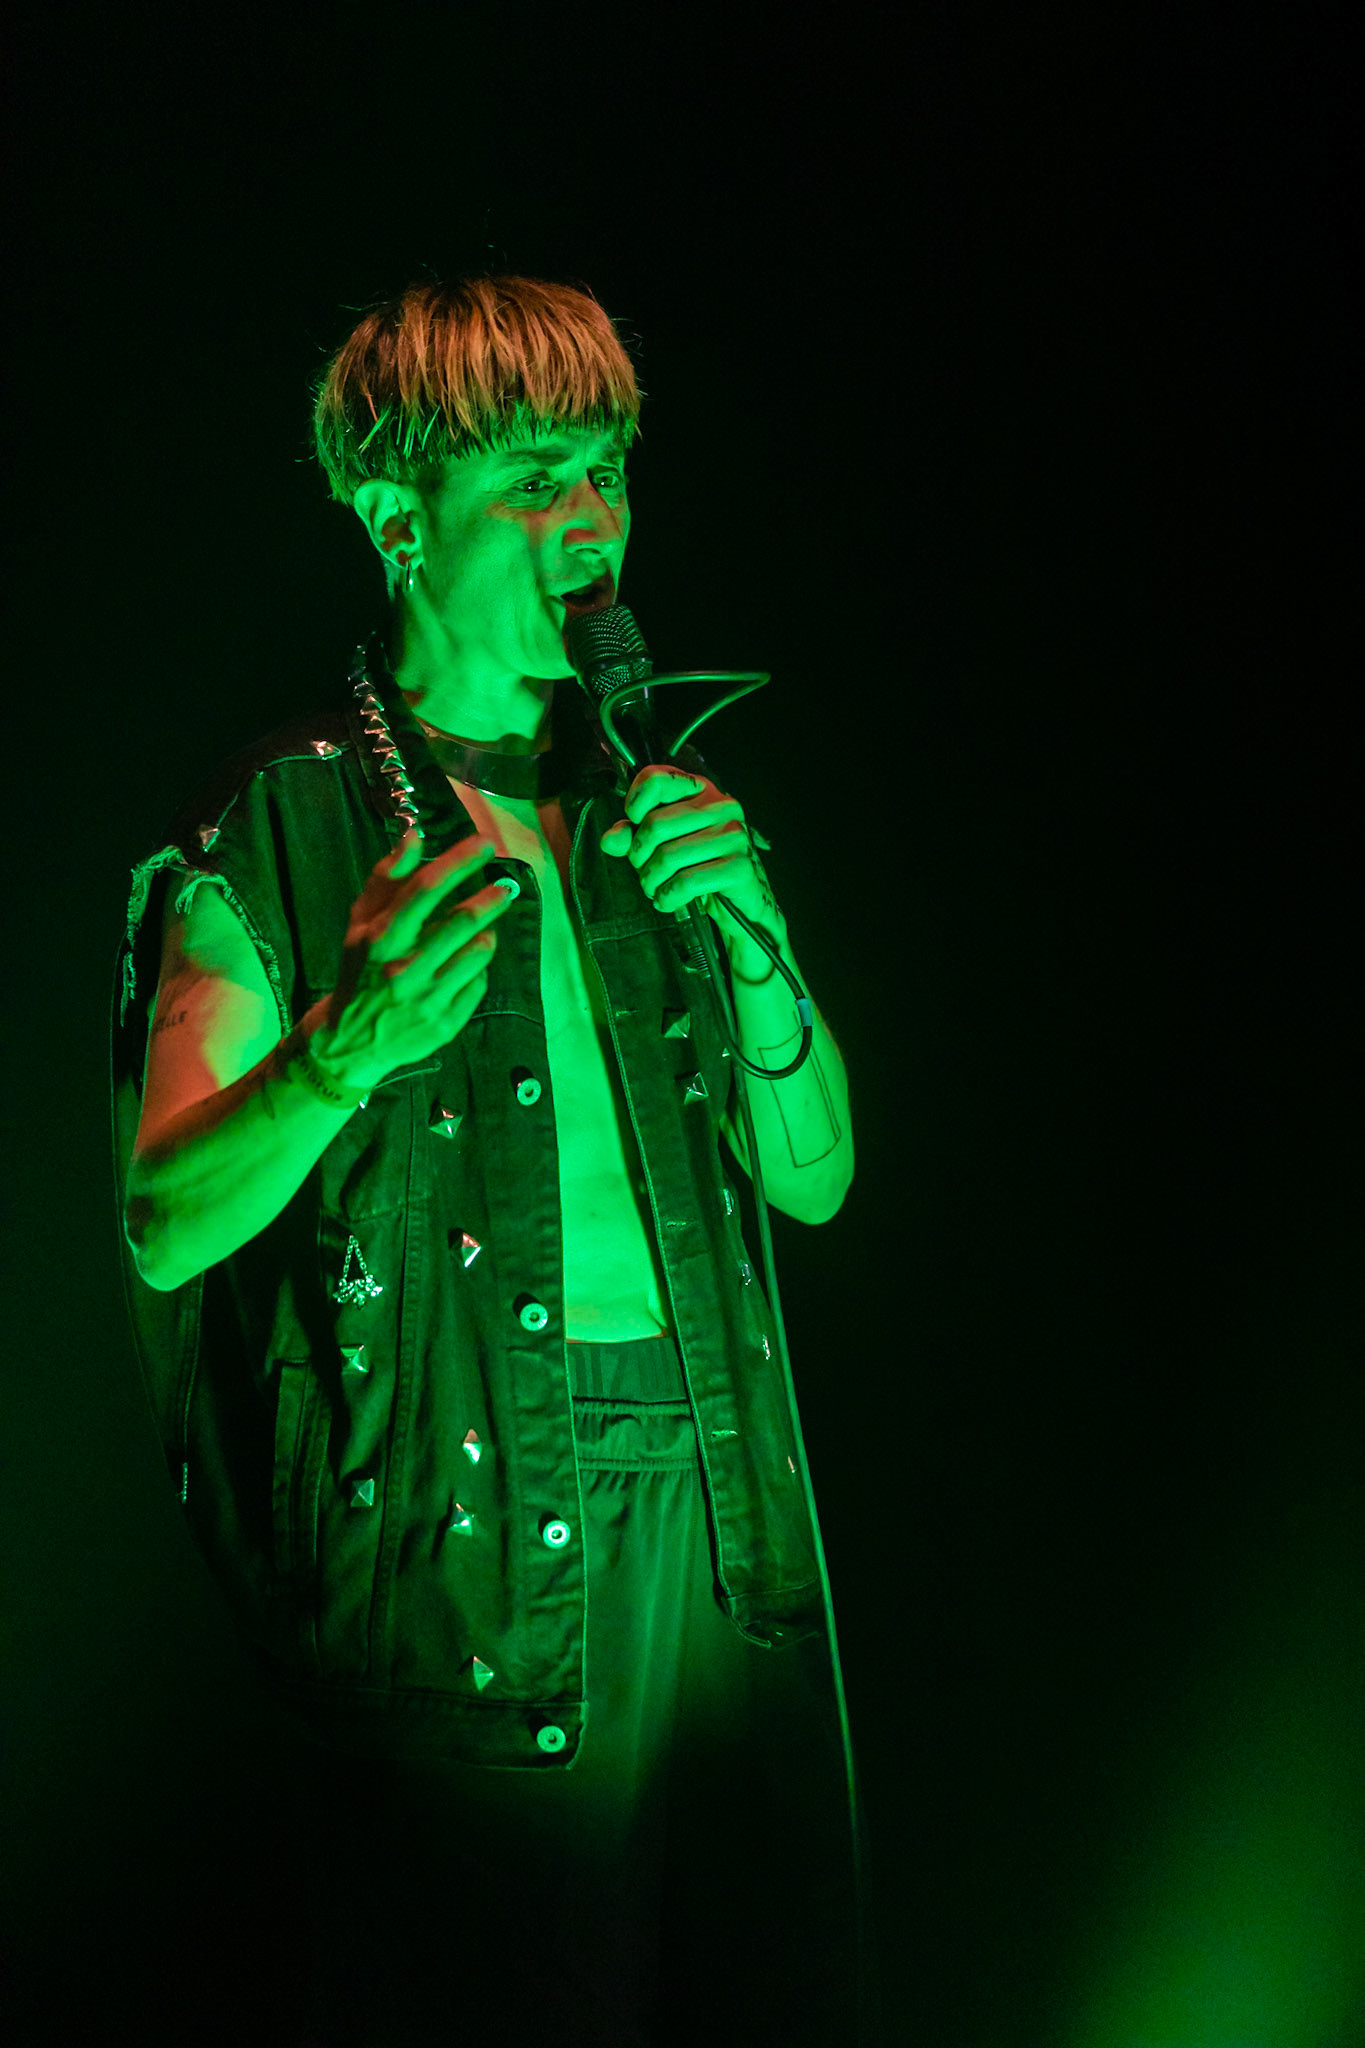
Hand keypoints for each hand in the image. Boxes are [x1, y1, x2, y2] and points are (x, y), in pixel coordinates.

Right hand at [312, 829, 514, 1090]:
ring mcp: (427, 998)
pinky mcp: (445, 1024)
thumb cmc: (360, 970)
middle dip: (491, 898)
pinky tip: (466, 965)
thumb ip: (388, 879)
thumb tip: (416, 835)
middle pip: (461, 923)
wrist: (348, 1041)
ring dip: (487, 933)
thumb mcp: (361, 924)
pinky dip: (476, 969)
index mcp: (380, 938)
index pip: (425, 889)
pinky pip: (477, 983)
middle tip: (507, 885)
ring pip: (478, 953)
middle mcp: (405, 968)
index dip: (458, 861)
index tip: (484, 844)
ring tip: (484, 927)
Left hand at [600, 765, 779, 941]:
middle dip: (638, 857)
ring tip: (654, 890)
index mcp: (701, 790)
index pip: (656, 779)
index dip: (634, 802)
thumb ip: (633, 837)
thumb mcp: (662, 846)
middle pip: (655, 825)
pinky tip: (667, 900)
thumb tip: (610, 840)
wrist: (739, 901)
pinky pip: (687, 881)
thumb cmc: (698, 865)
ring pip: (668, 857)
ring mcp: (733, 835)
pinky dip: (668, 897)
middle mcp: (721, 805)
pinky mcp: (739, 866)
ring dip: (651, 882)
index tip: (633, 825)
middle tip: (643, 872)